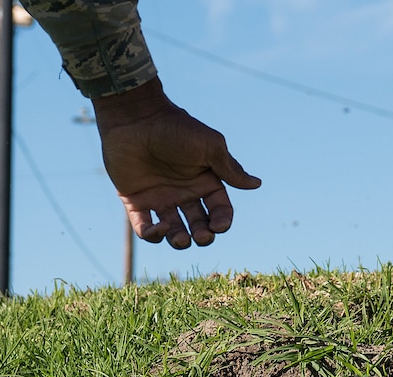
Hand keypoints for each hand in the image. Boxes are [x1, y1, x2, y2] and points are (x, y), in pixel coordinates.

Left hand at [94, 78, 260, 249]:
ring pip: (173, 231)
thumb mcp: (210, 146)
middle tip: (201, 236)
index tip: (218, 225)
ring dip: (180, 241)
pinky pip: (145, 227)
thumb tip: (256, 184)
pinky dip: (152, 235)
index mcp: (205, 181)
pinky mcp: (136, 201)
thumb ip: (230, 169)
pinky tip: (158, 228)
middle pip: (199, 225)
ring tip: (181, 239)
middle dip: (203, 236)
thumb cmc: (175, 129)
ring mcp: (160, 198)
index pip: (219, 210)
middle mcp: (184, 193)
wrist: (136, 118)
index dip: (222, 222)